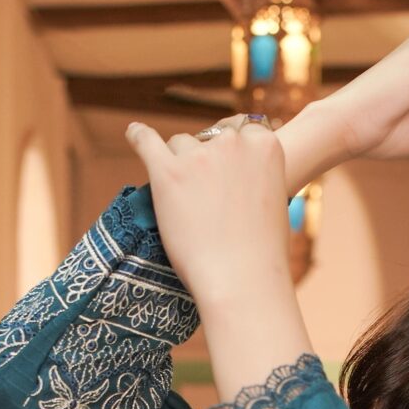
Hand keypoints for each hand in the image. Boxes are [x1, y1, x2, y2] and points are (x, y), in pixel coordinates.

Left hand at [122, 116, 294, 310]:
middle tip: (206, 195)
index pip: (241, 128)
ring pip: (180, 145)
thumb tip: (236, 174)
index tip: (225, 163)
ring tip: (183, 200)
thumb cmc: (262, 252)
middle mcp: (233, 142)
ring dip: (179, 164)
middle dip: (205, 158)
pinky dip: (139, 136)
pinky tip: (133, 134)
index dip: (230, 148)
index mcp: (264, 145)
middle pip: (208, 137)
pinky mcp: (168, 172)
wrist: (242, 280)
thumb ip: (257, 175)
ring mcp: (200, 156)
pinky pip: (146, 141)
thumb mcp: (275, 199)